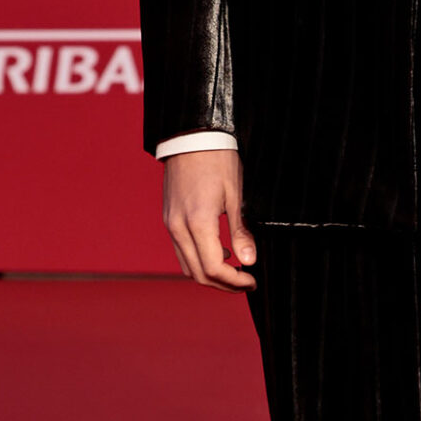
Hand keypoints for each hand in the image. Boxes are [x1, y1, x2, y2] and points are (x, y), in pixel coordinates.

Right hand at [163, 149, 255, 290]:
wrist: (191, 136)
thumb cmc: (217, 160)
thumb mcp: (236, 195)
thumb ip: (240, 232)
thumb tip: (249, 261)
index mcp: (197, 222)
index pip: (214, 268)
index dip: (235, 281)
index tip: (252, 280)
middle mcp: (178, 227)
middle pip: (198, 274)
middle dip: (224, 284)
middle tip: (245, 282)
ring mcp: (170, 224)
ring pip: (187, 265)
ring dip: (210, 275)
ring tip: (234, 271)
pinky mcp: (169, 218)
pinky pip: (181, 250)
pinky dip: (199, 260)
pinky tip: (218, 252)